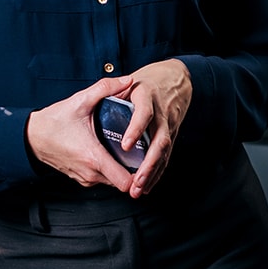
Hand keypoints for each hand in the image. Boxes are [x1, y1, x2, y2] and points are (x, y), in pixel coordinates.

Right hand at [25, 75, 135, 191]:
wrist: (32, 137)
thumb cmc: (54, 122)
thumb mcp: (80, 101)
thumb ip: (105, 88)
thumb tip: (127, 80)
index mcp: (93, 157)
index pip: (125, 182)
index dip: (140, 175)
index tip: (147, 159)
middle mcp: (91, 173)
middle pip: (124, 182)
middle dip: (135, 169)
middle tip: (143, 151)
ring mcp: (86, 178)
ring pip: (114, 181)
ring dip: (123, 169)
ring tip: (129, 150)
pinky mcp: (82, 178)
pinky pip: (103, 179)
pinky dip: (111, 169)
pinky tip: (113, 152)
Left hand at [116, 59, 191, 198]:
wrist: (175, 79)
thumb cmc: (148, 82)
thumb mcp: (129, 80)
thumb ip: (110, 89)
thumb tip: (92, 103)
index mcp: (147, 96)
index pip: (144, 113)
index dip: (136, 129)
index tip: (125, 145)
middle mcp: (161, 112)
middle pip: (159, 140)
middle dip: (148, 163)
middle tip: (135, 181)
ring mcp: (169, 125)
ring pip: (164, 152)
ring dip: (152, 172)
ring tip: (139, 189)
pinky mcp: (172, 135)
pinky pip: (166, 156)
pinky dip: (157, 172)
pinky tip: (147, 185)